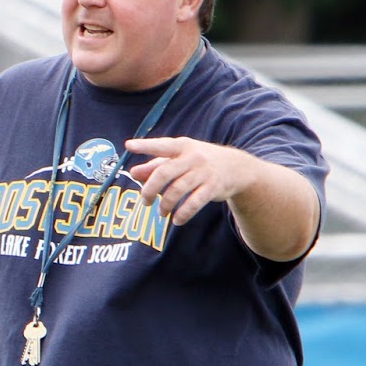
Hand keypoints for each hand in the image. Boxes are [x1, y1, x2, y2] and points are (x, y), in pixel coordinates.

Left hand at [126, 136, 256, 225]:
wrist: (236, 167)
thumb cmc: (199, 161)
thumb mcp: (179, 158)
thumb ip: (155, 165)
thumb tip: (133, 172)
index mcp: (181, 146)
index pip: (161, 146)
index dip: (145, 146)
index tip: (129, 145)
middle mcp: (192, 157)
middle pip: (164, 173)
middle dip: (150, 190)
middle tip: (144, 201)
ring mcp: (203, 172)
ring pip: (177, 190)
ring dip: (165, 204)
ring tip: (161, 212)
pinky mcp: (213, 187)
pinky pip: (194, 203)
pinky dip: (183, 214)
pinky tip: (176, 220)